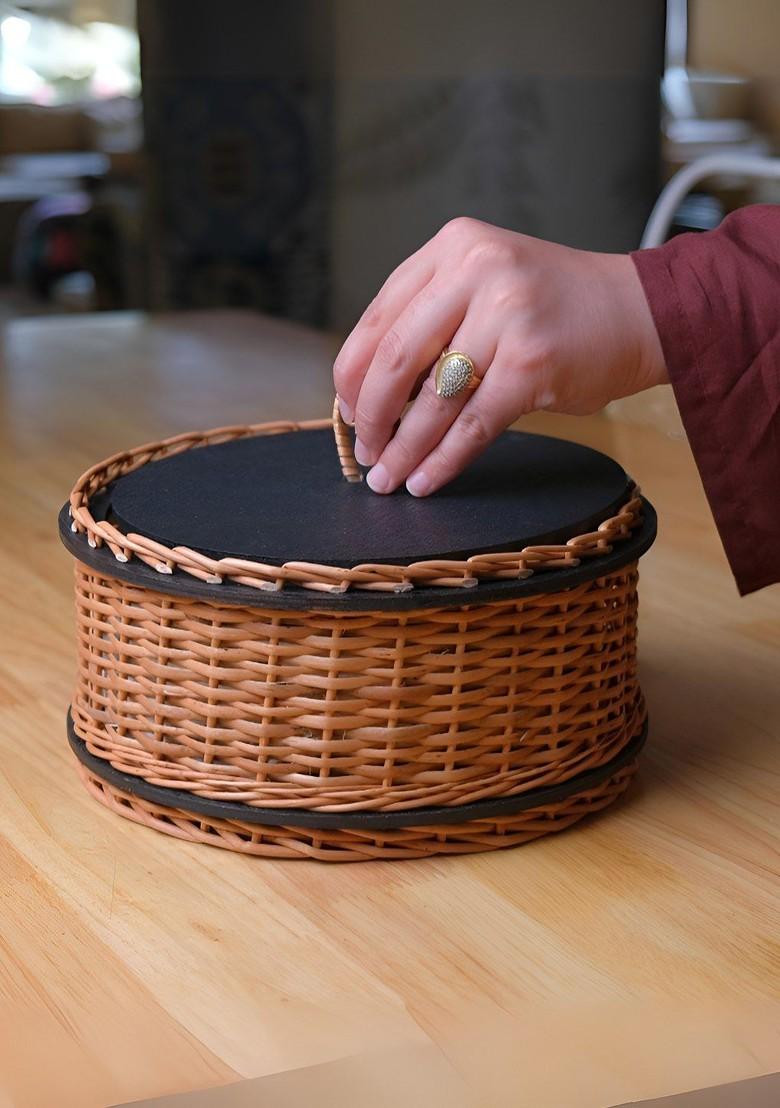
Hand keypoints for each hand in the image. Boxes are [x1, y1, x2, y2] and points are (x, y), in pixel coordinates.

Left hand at [333, 216, 666, 495]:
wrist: (638, 311)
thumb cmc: (552, 308)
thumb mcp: (485, 285)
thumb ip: (431, 318)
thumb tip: (369, 395)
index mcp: (452, 248)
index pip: (378, 319)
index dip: (352, 377)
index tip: (348, 414)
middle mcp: (476, 272)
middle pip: (395, 358)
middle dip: (371, 417)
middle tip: (366, 453)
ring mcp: (506, 316)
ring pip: (432, 398)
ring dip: (404, 449)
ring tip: (389, 478)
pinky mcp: (532, 364)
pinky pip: (472, 425)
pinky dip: (443, 460)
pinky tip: (426, 480)